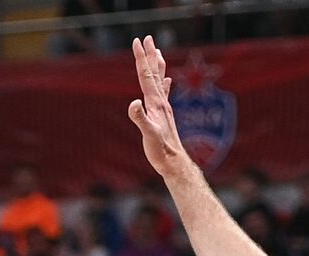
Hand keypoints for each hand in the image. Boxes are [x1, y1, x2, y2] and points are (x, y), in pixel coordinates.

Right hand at [128, 36, 187, 176]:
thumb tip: (133, 103)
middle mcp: (161, 102)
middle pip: (154, 73)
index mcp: (155, 103)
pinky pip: (164, 94)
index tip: (137, 41)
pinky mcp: (165, 116)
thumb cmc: (161, 151)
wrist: (175, 163)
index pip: (146, 75)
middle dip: (149, 55)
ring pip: (160, 80)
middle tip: (147, 38)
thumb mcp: (148, 135)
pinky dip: (164, 83)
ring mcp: (164, 108)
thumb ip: (140, 118)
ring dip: (157, 65)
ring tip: (157, 51)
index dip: (141, 58)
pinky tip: (168, 80)